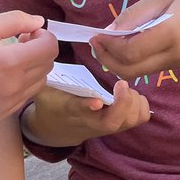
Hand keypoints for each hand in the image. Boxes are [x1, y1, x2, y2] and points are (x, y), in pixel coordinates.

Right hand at [0, 12, 56, 121]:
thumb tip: (40, 22)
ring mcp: (8, 104)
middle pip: (48, 65)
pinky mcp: (2, 114)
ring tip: (13, 59)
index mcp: (9, 63)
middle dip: (40, 50)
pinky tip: (4, 76)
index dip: (45, 36)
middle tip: (21, 43)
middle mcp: (13, 86)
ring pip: (40, 82)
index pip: (50, 48)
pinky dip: (23, 84)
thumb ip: (16, 20)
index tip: (30, 33)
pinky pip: (26, 96)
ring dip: (34, 68)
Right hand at [23, 82, 149, 146]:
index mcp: (71, 110)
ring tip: (125, 89)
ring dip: (133, 102)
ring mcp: (108, 126)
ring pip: (129, 121)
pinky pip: (139, 119)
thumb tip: (38, 52)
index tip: (97, 101)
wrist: (57, 128)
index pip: (79, 110)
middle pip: (112, 121)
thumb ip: (44, 74)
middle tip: (121, 83)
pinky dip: (142, 106)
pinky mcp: (120, 125)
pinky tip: (132, 95)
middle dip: (122, 103)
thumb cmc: (52, 102)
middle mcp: (92, 121)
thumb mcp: (44, 89)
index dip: (87, 106)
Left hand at [92, 0, 179, 79]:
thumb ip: (134, 15)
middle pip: (130, 71)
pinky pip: (148, 68)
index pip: (129, 52)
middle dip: (107, 60)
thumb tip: (108, 32)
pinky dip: (132, 61)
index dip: (108, 46)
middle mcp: (175, 53)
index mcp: (172, 33)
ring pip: (138, 73)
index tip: (96, 34)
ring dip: (118, 63)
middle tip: (96, 42)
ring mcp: (179, 61)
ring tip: (108, 44)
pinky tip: (127, 44)